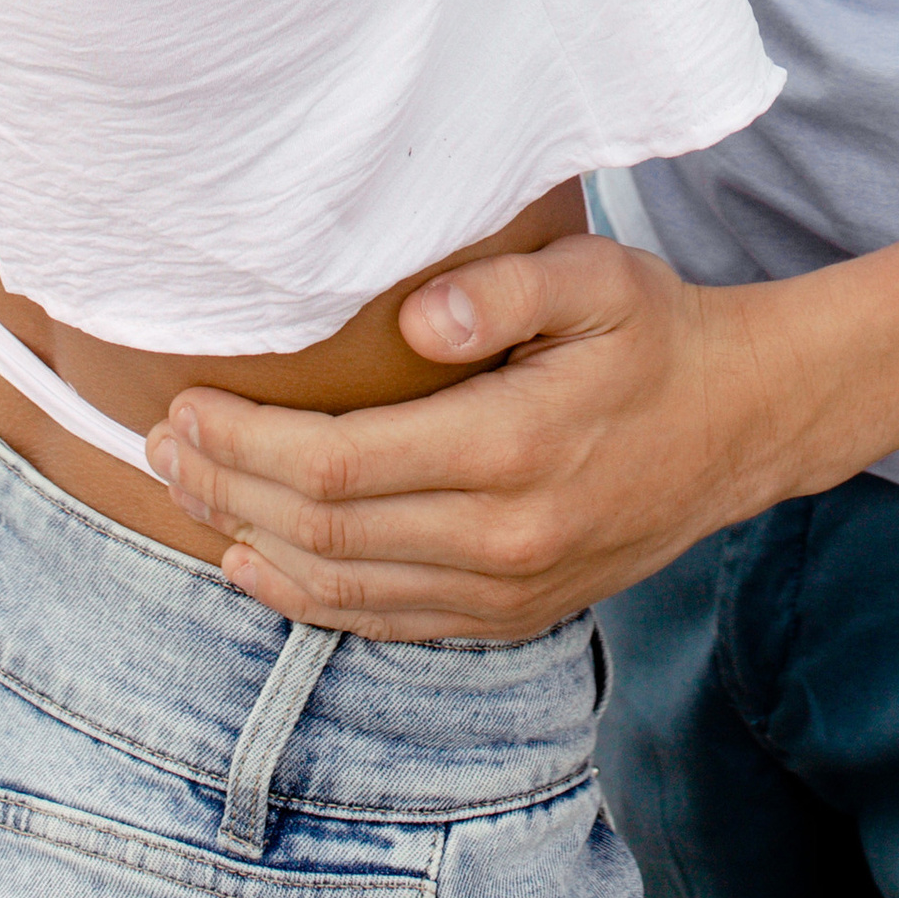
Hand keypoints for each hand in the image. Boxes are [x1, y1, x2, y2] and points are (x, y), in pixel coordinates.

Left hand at [145, 235, 795, 641]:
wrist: (740, 424)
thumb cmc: (656, 334)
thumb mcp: (599, 278)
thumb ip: (507, 290)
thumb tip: (417, 319)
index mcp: (513, 450)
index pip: (338, 466)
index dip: (246, 443)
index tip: (185, 404)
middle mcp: (502, 540)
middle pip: (321, 531)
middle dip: (225, 487)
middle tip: (159, 445)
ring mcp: (506, 591)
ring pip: (341, 588)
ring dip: (249, 540)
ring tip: (187, 490)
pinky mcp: (511, 614)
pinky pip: (385, 619)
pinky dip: (306, 598)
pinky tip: (255, 564)